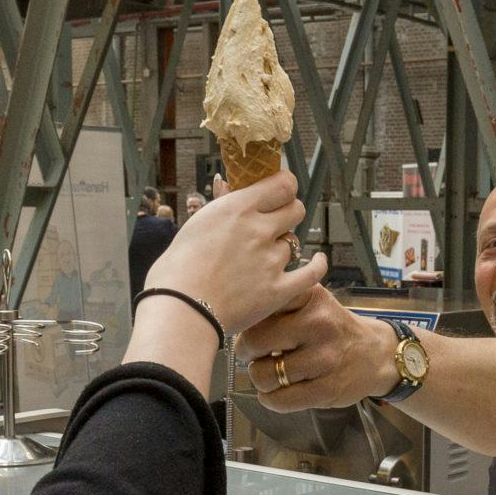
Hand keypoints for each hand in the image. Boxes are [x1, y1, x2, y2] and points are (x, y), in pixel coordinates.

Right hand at [144, 169, 324, 335]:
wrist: (179, 310)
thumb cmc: (177, 270)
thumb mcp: (197, 224)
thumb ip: (222, 207)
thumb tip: (228, 186)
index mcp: (237, 208)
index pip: (283, 184)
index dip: (285, 187)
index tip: (280, 192)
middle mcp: (259, 230)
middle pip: (295, 210)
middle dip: (287, 214)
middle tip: (275, 225)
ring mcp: (270, 260)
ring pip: (293, 244)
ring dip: (282, 248)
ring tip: (263, 260)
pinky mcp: (278, 290)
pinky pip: (311, 273)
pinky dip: (318, 266)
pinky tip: (318, 261)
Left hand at [238, 286, 399, 410]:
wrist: (376, 354)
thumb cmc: (334, 329)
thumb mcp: (313, 302)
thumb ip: (281, 304)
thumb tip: (240, 319)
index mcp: (311, 296)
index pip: (262, 304)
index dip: (248, 319)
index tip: (251, 325)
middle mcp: (319, 324)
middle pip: (254, 341)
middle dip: (246, 352)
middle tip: (252, 354)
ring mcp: (324, 358)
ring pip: (264, 374)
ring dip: (259, 378)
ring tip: (268, 373)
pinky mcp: (327, 388)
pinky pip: (281, 400)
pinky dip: (270, 399)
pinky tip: (275, 392)